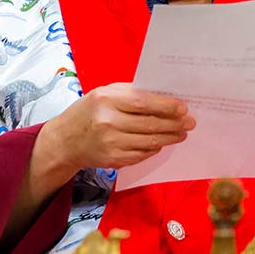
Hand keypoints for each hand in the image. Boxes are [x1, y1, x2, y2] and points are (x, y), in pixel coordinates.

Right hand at [40, 84, 193, 173]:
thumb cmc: (89, 111)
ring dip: (169, 138)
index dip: (166, 106)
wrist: (65, 140)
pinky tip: (162, 143)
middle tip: (189, 123)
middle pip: (149, 124)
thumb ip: (131, 94)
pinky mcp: (113, 160)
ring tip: (181, 133)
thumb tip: (164, 98)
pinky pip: (141, 155)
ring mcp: (110, 144)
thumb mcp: (105, 94)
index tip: (183, 108)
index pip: (143, 103)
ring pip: (149, 142)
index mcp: (107, 100)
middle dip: (174, 124)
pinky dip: (155, 149)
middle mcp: (108, 122)